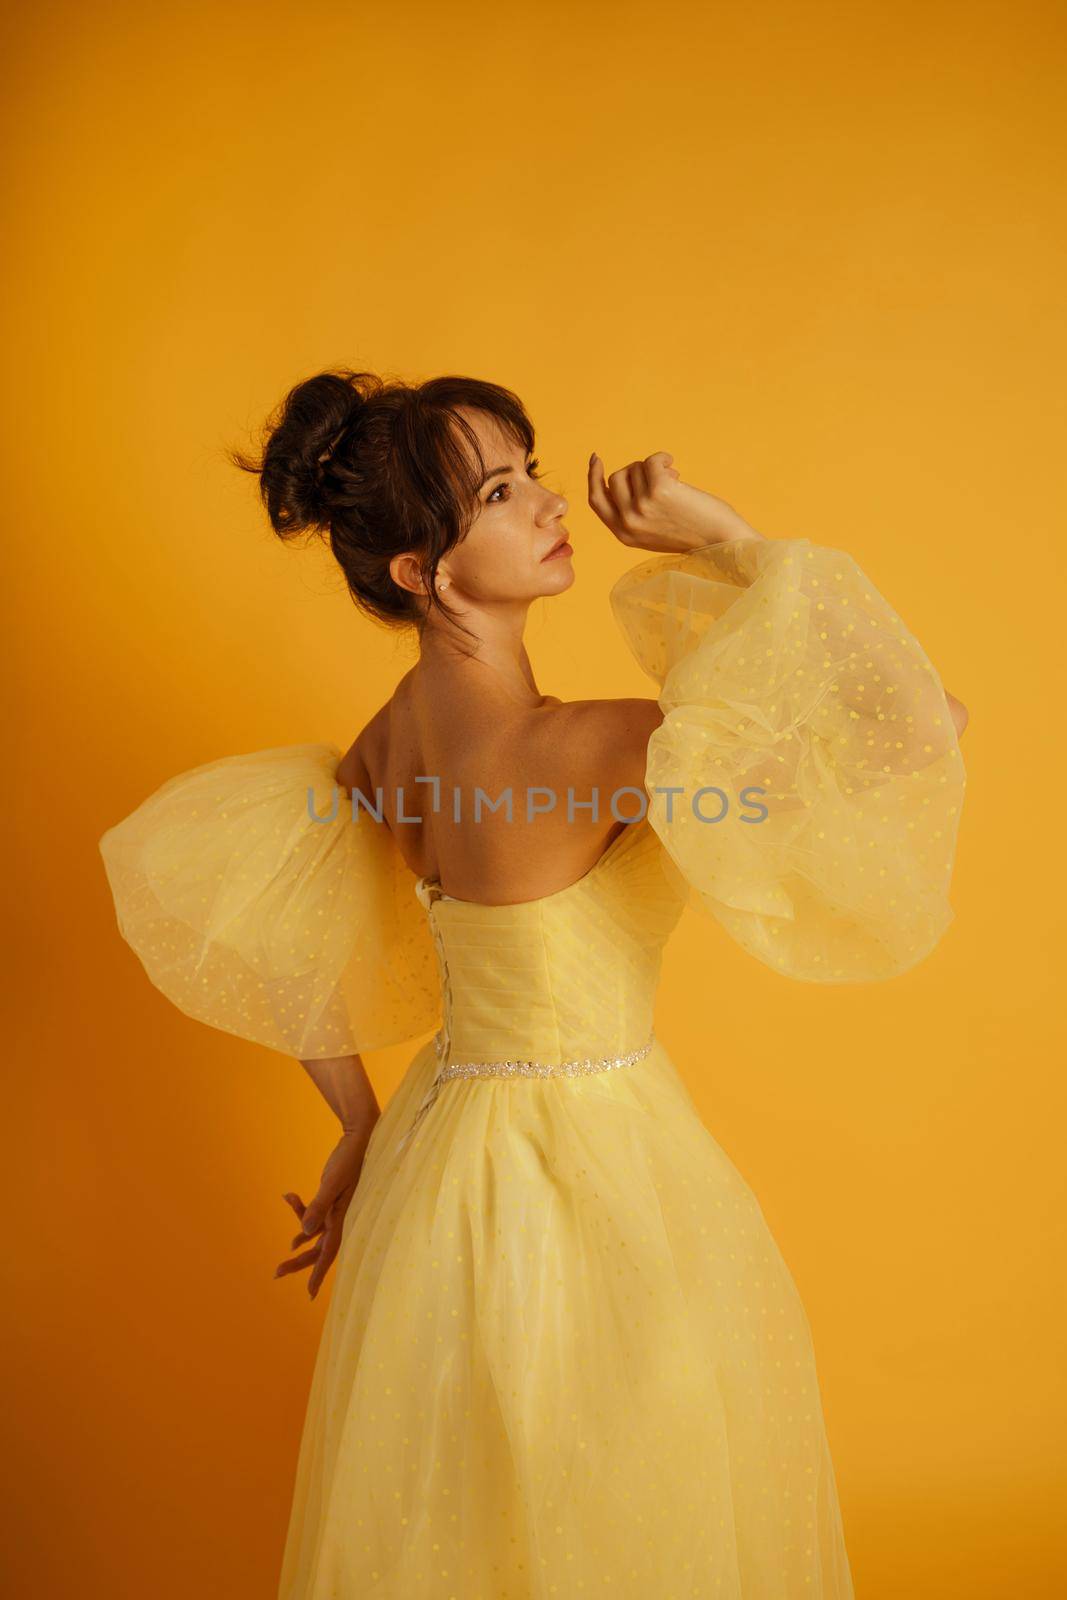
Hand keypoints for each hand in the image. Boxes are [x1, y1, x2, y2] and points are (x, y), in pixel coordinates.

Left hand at [275, 1126, 371, 1298]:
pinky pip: (316, 1216)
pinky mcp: (332, 1200)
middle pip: (317, 1249)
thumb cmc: (349, 1160)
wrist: (360, 1138)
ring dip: (300, 1237)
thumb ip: (319, 1206)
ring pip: (315, 1234)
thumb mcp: (332, 1182)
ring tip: (285, 1250)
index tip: (308, 1294)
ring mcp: (336, 1211)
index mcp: (342, 1218)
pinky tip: (291, 1202)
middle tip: (277, 1273)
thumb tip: (303, 1232)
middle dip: (298, 1262)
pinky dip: (302, 1213)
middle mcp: (340, 1218)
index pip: (328, 1253)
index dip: (318, 1274)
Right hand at [587, 450, 762, 552]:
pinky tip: (676, 469)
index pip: (596, 500)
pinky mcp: (659, 490)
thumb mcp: (652, 531)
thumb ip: (633, 513)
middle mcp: (628, 522)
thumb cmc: (692, 534)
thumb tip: (623, 477)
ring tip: (675, 481)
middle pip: (616, 478)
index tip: (596, 458)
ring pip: (636, 468)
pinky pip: (652, 460)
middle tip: (660, 477)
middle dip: (636, 471)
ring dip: (655, 468)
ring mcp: (642, 506)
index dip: (593, 477)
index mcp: (623, 534)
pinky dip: (664, 458)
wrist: (721, 542)